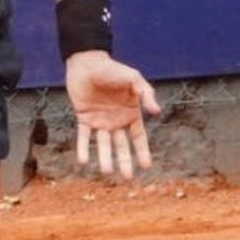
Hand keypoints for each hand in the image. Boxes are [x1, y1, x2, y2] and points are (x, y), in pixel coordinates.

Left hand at [65, 51, 160, 179]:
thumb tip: (157, 111)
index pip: (138, 137)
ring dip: (104, 158)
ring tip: (106, 171)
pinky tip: (83, 161)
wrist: (87, 62)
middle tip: (126, 178)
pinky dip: (83, 148)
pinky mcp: (83, 118)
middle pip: (121, 146)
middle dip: (124, 161)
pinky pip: (83, 136)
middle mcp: (116, 121)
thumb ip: (146, 94)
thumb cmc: (113, 69)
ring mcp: (99, 121)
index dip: (142, 152)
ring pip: (103, 144)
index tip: (147, 167)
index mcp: (130, 113)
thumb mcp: (133, 78)